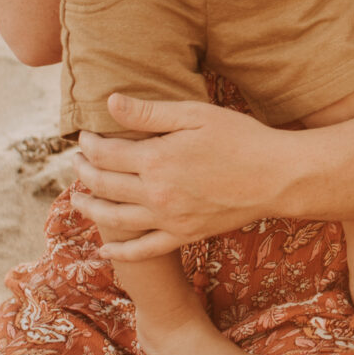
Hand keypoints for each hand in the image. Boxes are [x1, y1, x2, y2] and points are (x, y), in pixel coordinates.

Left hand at [72, 97, 292, 259]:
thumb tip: (110, 103)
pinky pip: (145, 249)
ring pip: (115, 218)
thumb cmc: (240, 138)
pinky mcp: (184, 236)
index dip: (89, 145)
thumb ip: (150, 112)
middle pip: (104, 185)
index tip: (85, 137)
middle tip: (76, 163)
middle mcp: (156, 192)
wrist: (276, 177)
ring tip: (76, 200)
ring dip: (90, 208)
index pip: (106, 153)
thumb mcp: (195, 115)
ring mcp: (169, 218)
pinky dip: (121, 252)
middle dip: (84, 172)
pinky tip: (105, 248)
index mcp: (156, 159)